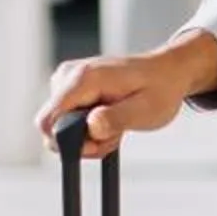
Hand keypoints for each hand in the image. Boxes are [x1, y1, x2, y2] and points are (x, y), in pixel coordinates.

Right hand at [38, 32, 216, 155]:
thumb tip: (92, 128)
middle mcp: (68, 76)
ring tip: (118, 125)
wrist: (168, 73)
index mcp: (83, 79)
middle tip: (115, 134)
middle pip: (53, 128)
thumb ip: (117, 119)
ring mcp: (67, 81)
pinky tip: (111, 122)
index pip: (48, 122)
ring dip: (91, 137)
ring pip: (62, 128)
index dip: (68, 143)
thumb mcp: (146, 110)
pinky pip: (69, 121)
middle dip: (83, 142)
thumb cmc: (160, 88)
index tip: (98, 142)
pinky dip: (90, 129)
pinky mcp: (72, 90)